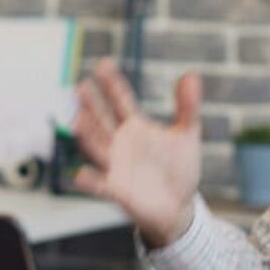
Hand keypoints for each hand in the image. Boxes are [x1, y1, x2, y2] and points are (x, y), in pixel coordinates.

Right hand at [71, 58, 202, 248]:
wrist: (179, 205)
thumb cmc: (180, 168)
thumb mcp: (188, 134)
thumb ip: (188, 106)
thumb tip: (191, 74)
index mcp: (136, 126)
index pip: (121, 100)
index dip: (113, 84)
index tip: (103, 64)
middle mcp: (120, 143)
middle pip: (102, 119)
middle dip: (92, 104)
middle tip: (81, 86)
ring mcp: (116, 166)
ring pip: (97, 147)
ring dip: (87, 136)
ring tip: (77, 120)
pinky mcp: (117, 190)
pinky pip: (100, 185)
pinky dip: (90, 181)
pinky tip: (80, 174)